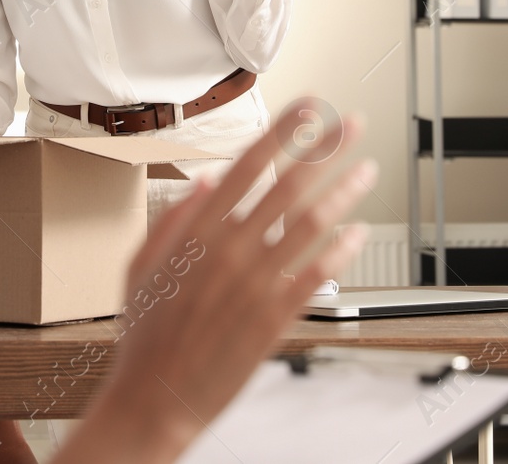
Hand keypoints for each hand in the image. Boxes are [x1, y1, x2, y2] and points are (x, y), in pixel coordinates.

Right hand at [58, 104, 373, 463]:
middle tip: (351, 125)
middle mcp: (230, 249)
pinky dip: (342, 251)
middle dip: (327, 148)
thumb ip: (173, 219)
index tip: (306, 109)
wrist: (153, 399)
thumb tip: (207, 182)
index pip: (249, 165)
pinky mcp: (275, 317)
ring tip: (367, 171)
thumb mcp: (140, 266)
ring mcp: (256, 282)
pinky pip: (318, 274)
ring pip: (312, 224)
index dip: (282, 132)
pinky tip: (359, 233)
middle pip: (289, 184)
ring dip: (345, 192)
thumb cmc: (145, 336)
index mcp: (196, 232)